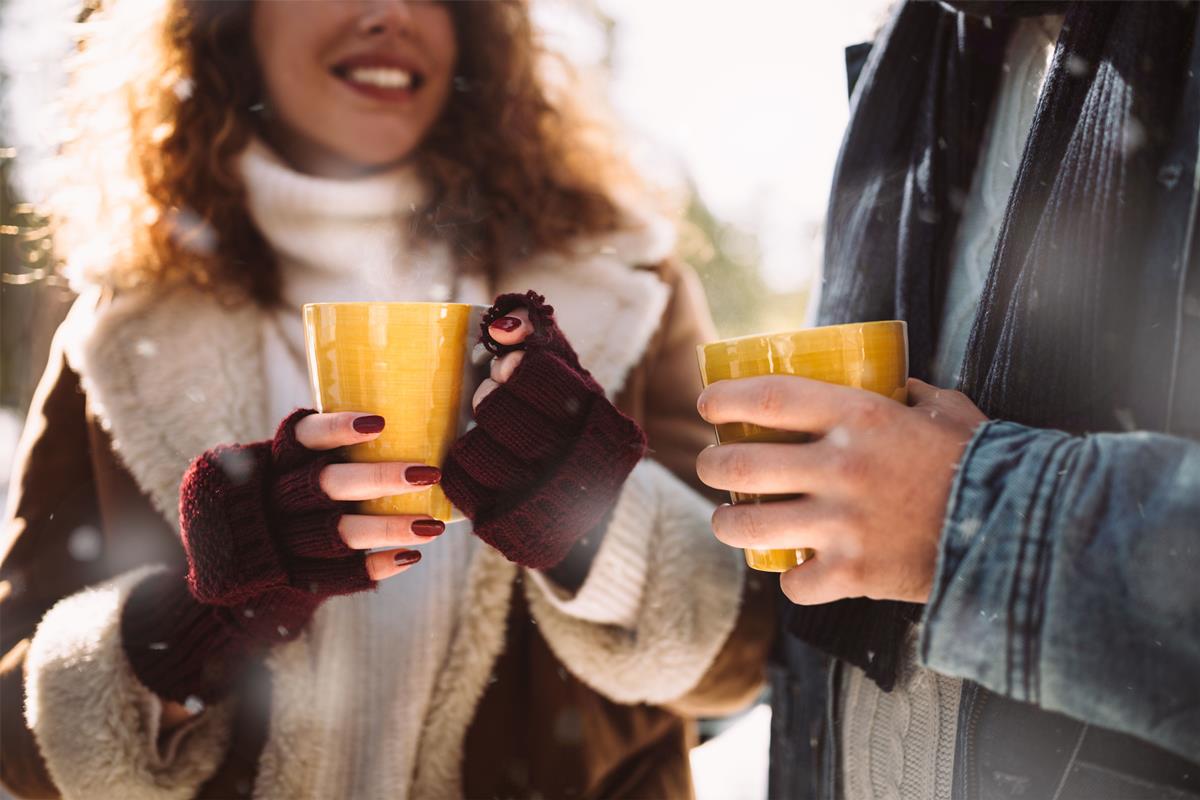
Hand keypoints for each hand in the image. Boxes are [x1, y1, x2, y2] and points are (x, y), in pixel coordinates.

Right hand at [293, 410, 446, 579]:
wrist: (246, 553)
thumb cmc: (293, 489)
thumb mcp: (295, 461)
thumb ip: (332, 441)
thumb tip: (405, 409)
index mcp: (281, 460)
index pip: (305, 437)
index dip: (337, 429)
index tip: (379, 423)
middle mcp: (281, 497)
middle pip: (329, 485)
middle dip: (380, 478)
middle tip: (428, 474)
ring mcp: (289, 538)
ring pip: (341, 532)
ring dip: (389, 527)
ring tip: (433, 525)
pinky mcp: (300, 573)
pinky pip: (342, 572)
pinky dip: (377, 564)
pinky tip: (411, 555)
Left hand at [440, 291, 645, 569]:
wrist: (579, 496)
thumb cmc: (567, 419)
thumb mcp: (567, 372)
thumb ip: (538, 334)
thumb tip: (501, 324)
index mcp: (603, 425)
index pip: (543, 378)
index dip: (516, 366)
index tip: (505, 363)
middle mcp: (577, 467)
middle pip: (497, 412)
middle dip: (488, 399)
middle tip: (489, 396)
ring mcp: (542, 502)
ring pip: (474, 449)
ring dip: (472, 433)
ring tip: (484, 430)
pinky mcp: (509, 527)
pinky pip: (459, 486)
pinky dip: (459, 466)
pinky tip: (476, 459)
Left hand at [696, 377, 986, 604]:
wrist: (1020, 531)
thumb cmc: (981, 463)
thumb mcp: (945, 410)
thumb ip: (909, 393)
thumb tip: (891, 381)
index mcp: (861, 417)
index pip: (768, 398)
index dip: (725, 399)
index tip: (707, 404)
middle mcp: (842, 467)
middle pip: (740, 464)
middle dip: (712, 465)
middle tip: (711, 466)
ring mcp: (843, 524)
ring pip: (749, 526)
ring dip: (728, 523)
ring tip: (729, 521)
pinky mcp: (854, 574)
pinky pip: (794, 583)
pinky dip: (793, 580)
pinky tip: (799, 572)